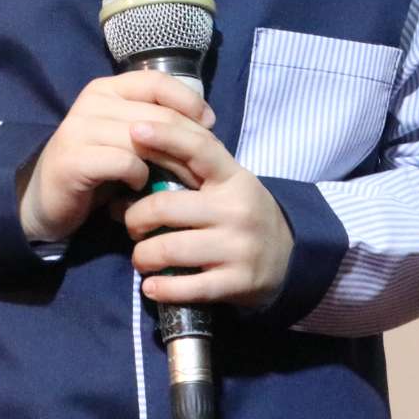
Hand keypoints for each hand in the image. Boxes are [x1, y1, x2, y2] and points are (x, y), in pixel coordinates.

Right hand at [17, 71, 216, 244]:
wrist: (48, 201)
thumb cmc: (98, 169)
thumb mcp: (129, 138)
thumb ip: (157, 124)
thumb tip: (205, 124)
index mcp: (108, 88)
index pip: (158, 81)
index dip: (189, 101)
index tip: (209, 125)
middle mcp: (91, 101)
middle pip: (158, 114)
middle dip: (189, 141)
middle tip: (203, 165)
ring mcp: (79, 128)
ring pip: (143, 138)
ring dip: (168, 163)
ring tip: (179, 180)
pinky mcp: (74, 159)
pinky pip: (124, 162)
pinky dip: (139, 176)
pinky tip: (139, 185)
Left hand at [114, 117, 294, 310]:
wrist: (288, 258)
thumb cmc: (241, 214)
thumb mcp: (225, 184)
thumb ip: (187, 166)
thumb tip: (135, 149)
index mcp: (233, 178)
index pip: (199, 149)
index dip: (165, 137)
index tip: (134, 130)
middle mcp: (237, 209)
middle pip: (165, 206)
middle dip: (134, 218)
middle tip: (130, 224)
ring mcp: (238, 247)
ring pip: (168, 248)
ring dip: (142, 256)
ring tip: (141, 258)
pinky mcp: (237, 282)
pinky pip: (185, 287)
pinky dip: (160, 288)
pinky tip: (151, 286)